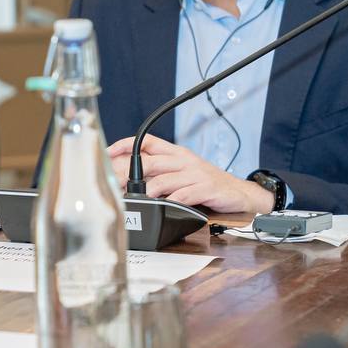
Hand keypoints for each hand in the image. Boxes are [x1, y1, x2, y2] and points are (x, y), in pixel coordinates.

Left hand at [106, 135, 275, 214]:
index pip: (147, 142)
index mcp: (176, 153)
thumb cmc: (206, 183)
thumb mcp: (182, 172)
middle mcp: (183, 160)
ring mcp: (195, 173)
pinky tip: (164, 205)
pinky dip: (173, 199)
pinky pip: (186, 193)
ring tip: (136, 198)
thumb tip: (129, 178)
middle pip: (151, 161)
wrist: (239, 192)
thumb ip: (160, 173)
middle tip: (113, 183)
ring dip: (148, 188)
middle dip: (129, 172)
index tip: (108, 151)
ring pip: (166, 177)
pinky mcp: (207, 188)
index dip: (126, 144)